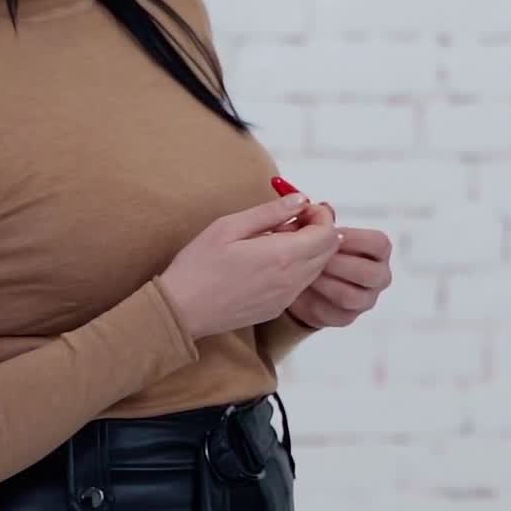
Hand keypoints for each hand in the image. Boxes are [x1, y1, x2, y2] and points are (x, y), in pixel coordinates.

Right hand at [159, 194, 340, 340]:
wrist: (181, 310)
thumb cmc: (199, 265)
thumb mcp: (230, 226)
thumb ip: (271, 212)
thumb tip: (300, 199)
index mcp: (282, 256)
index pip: (327, 232)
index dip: (319, 215)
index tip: (300, 207)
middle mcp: (292, 280)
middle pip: (328, 250)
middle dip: (318, 229)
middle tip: (292, 218)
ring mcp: (286, 297)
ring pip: (317, 268)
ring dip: (309, 248)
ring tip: (277, 237)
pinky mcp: (278, 308)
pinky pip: (302, 283)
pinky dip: (299, 266)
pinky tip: (271, 259)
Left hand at [288, 220, 392, 329]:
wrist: (306, 280)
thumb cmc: (319, 249)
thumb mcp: (320, 230)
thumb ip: (324, 218)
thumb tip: (323, 208)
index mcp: (378, 252)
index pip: (379, 244)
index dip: (356, 239)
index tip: (333, 234)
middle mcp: (378, 277)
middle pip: (368, 273)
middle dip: (338, 264)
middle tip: (314, 256)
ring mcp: (365, 300)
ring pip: (350, 296)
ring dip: (325, 283)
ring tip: (305, 272)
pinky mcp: (346, 318)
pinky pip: (334, 313)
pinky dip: (315, 302)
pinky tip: (301, 289)